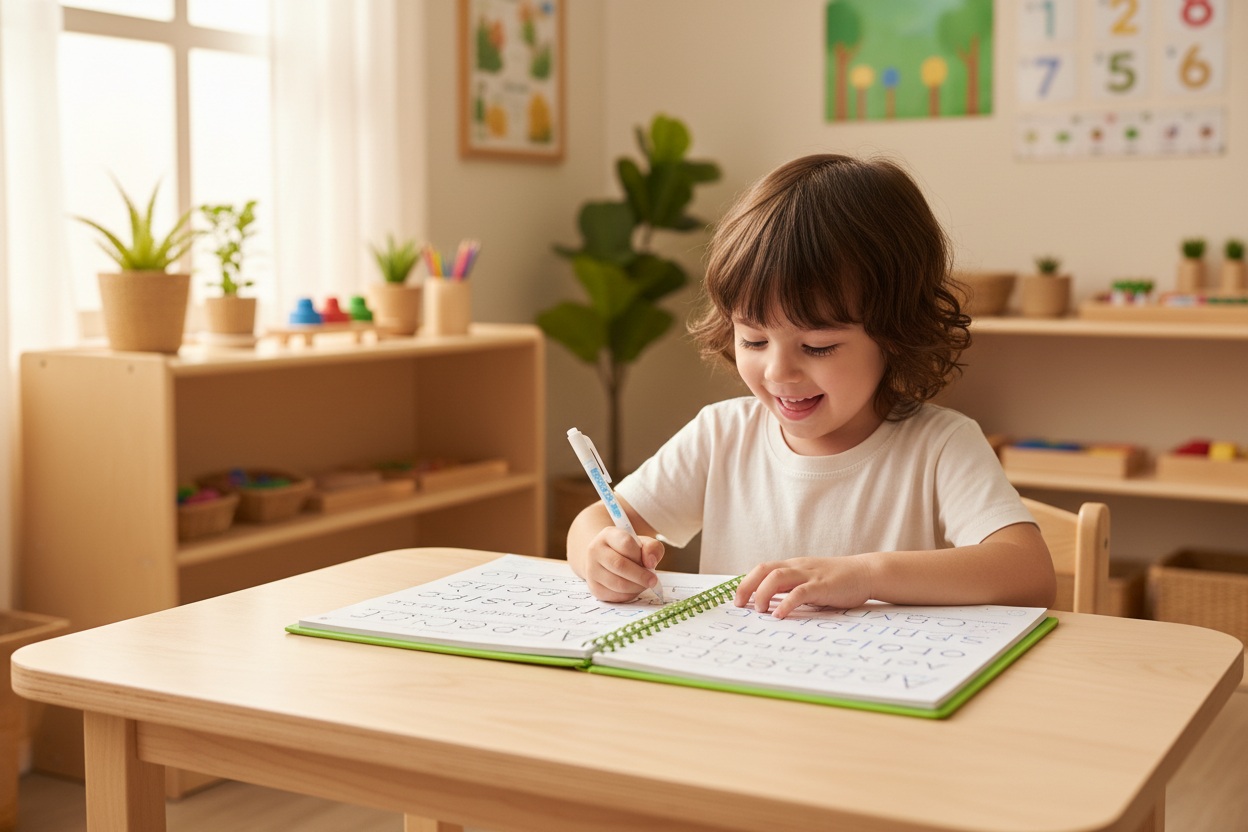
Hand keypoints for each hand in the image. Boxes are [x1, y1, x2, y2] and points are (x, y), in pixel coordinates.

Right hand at [582, 526, 664, 602]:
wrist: (607, 561)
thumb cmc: (629, 551)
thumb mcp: (643, 543)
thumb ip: (652, 548)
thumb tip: (650, 563)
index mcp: (608, 535)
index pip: (625, 543)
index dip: (640, 555)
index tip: (651, 564)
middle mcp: (595, 550)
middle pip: (619, 565)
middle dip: (640, 576)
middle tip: (653, 581)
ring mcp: (592, 570)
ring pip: (618, 583)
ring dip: (636, 587)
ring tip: (643, 584)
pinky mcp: (594, 588)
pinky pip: (615, 596)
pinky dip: (630, 595)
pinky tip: (633, 588)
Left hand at [734, 556, 873, 617]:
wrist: (865, 573)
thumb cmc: (837, 581)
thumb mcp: (810, 581)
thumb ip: (792, 589)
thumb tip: (771, 605)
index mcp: (793, 566)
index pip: (762, 569)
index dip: (746, 582)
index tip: (738, 599)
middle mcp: (798, 567)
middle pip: (764, 570)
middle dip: (747, 586)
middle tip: (740, 605)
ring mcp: (810, 575)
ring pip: (777, 577)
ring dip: (763, 593)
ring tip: (759, 610)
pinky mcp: (822, 586)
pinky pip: (800, 592)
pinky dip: (786, 603)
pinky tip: (780, 615)